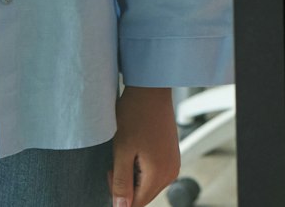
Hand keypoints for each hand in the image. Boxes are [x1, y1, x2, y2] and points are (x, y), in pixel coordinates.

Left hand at [107, 85, 178, 206]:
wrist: (150, 90)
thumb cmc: (135, 115)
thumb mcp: (122, 151)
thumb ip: (121, 183)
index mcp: (160, 173)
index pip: (136, 204)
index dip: (118, 195)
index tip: (111, 173)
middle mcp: (171, 172)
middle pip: (143, 196)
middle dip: (125, 186)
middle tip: (115, 164)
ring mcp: (173, 163)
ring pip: (147, 185)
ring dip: (132, 177)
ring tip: (125, 155)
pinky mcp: (171, 155)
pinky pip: (154, 174)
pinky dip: (140, 168)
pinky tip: (134, 151)